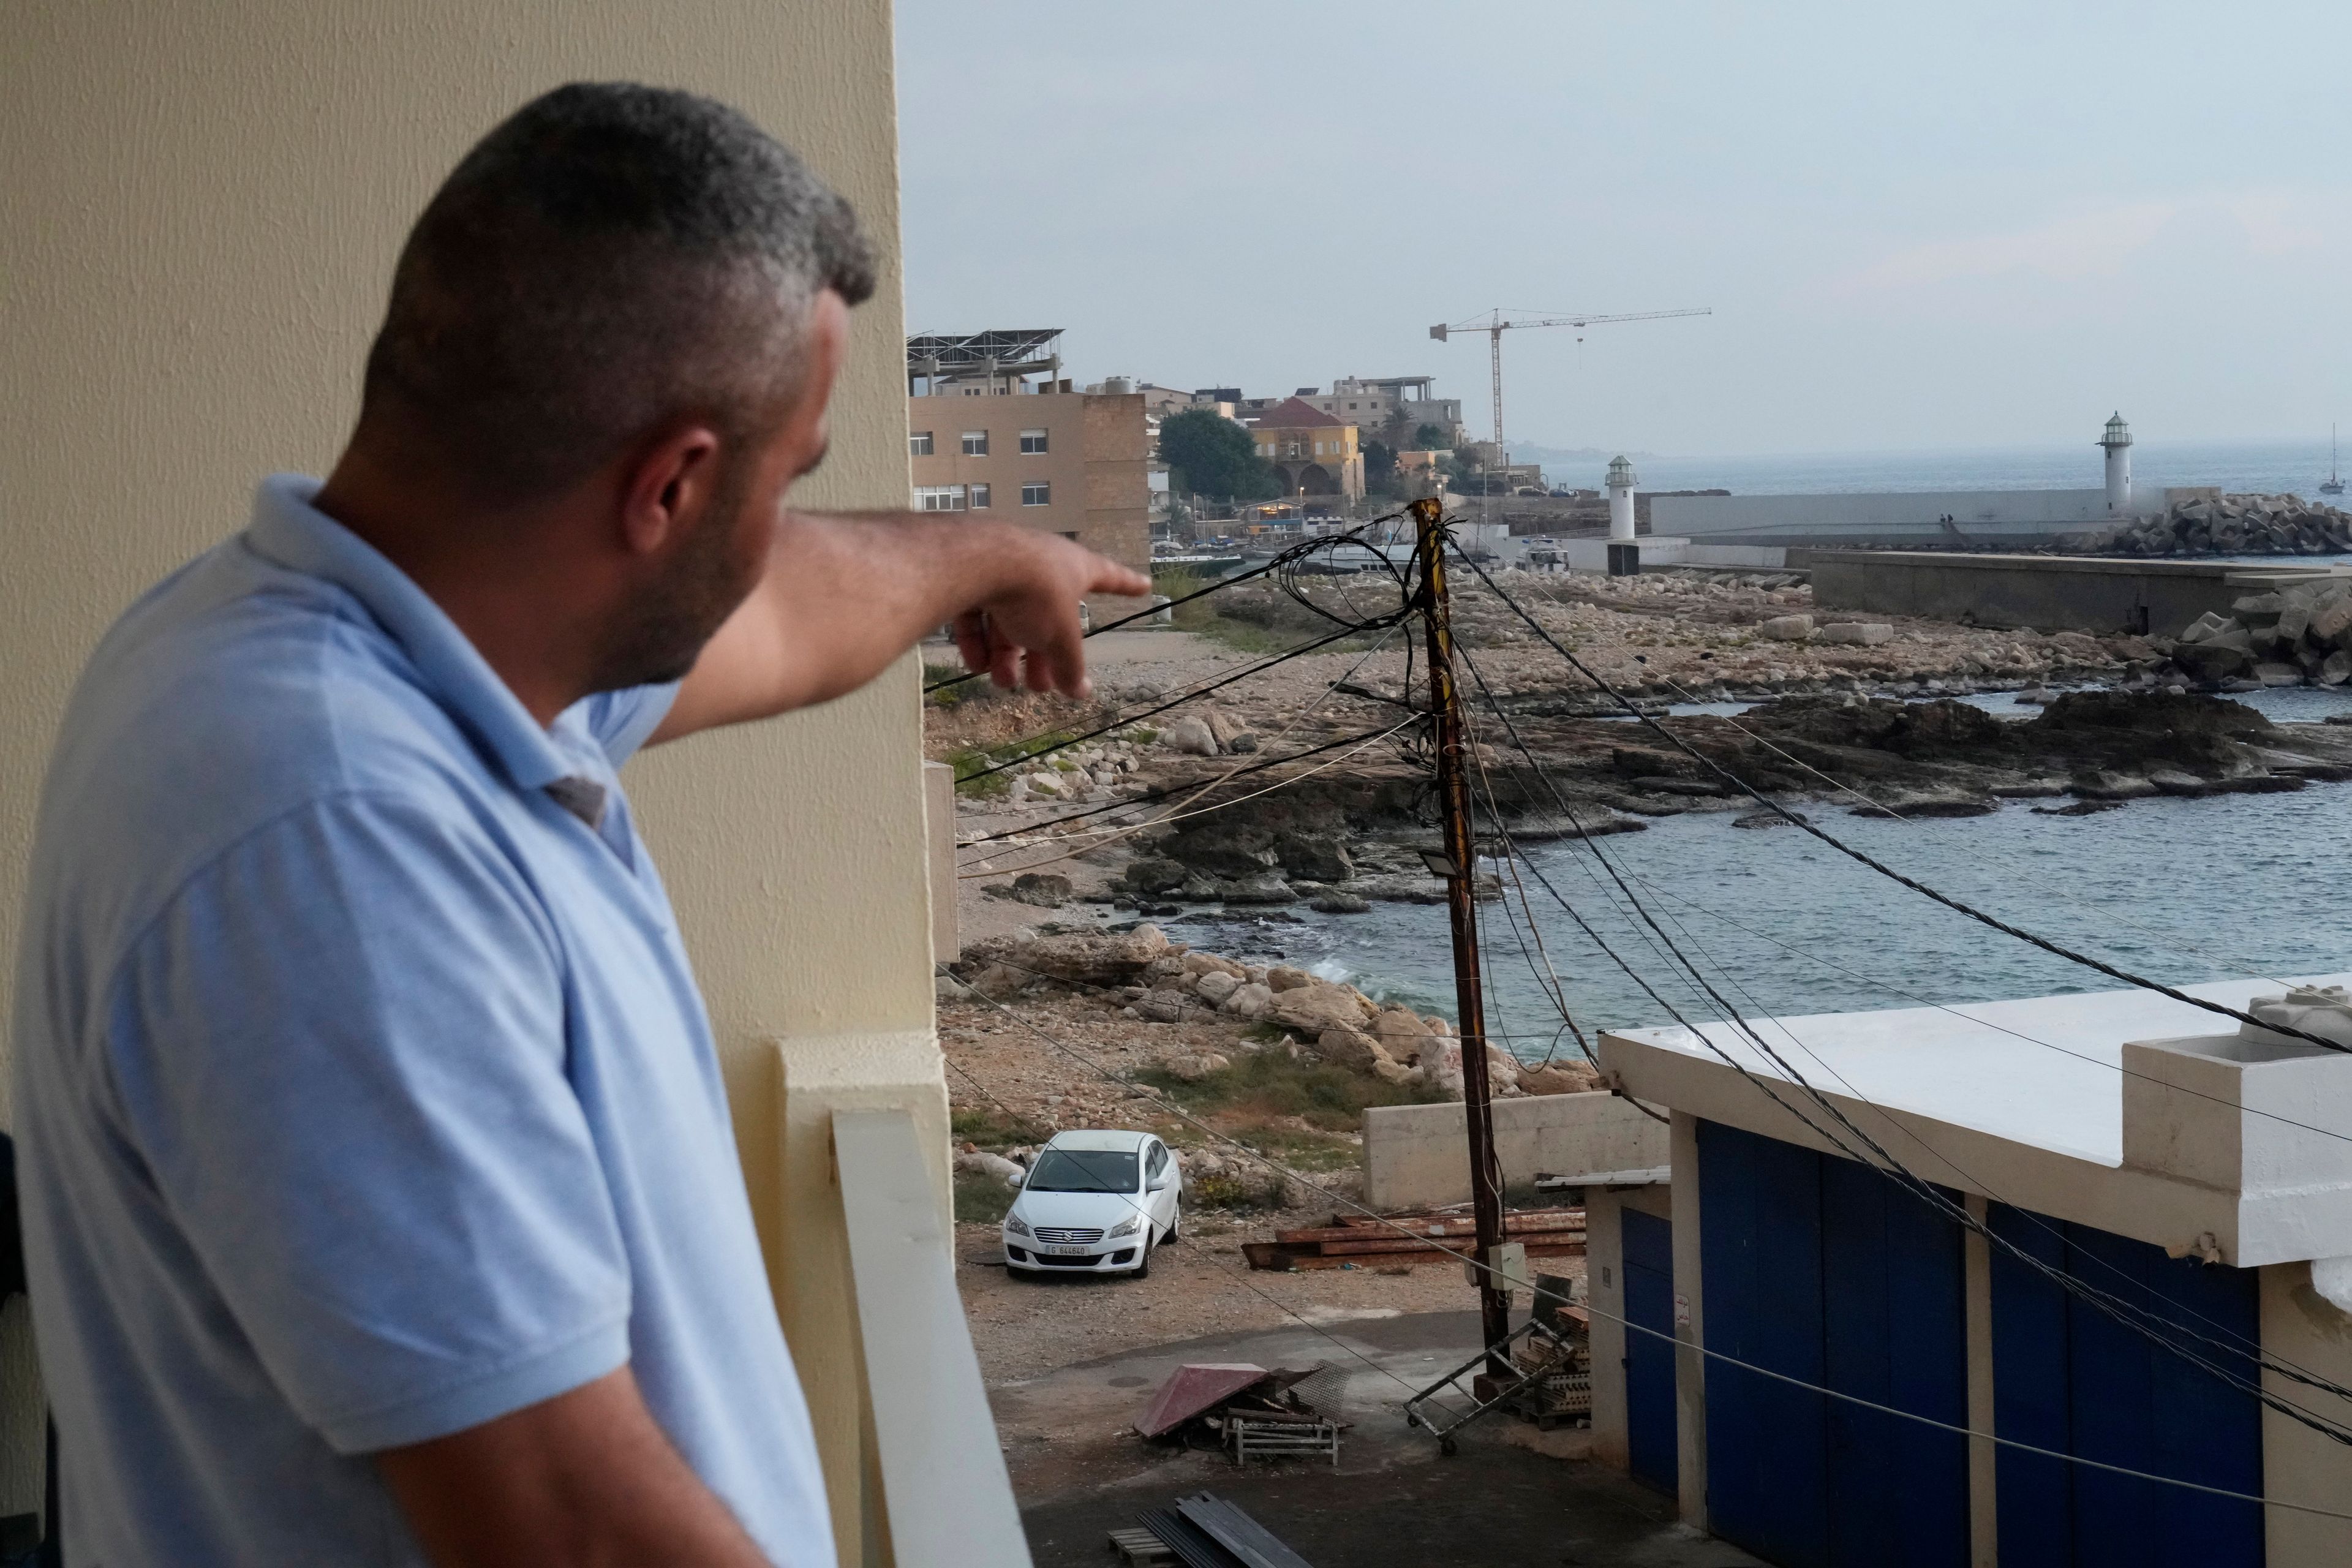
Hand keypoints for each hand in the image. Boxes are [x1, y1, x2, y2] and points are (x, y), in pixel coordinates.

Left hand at [949, 532, 1150, 697]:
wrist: (978, 562)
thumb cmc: (1036, 593)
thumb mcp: (1060, 637)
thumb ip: (1070, 665)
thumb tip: (1081, 692)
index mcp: (1076, 568)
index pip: (1110, 577)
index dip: (1127, 585)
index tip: (1145, 584)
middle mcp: (1043, 564)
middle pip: (1046, 617)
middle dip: (1041, 655)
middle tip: (1038, 687)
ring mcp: (1004, 566)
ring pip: (1008, 618)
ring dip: (1007, 655)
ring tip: (1003, 682)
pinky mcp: (970, 573)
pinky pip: (979, 611)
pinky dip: (979, 639)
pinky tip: (976, 665)